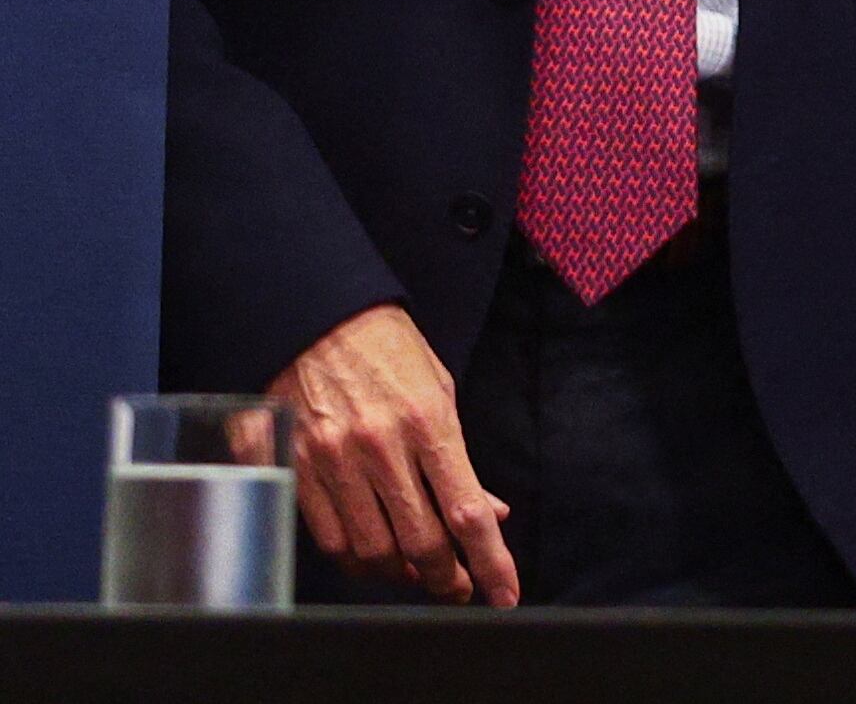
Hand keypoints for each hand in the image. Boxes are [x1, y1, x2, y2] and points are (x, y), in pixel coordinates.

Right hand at [269, 303, 516, 604]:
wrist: (314, 319)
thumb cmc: (388, 352)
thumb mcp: (439, 392)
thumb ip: (460, 459)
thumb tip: (489, 512)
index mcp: (427, 422)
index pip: (466, 512)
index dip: (490, 561)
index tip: (504, 593)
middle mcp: (380, 447)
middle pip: (420, 543)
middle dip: (447, 578)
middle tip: (459, 588)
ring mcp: (332, 462)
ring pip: (372, 550)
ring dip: (402, 575)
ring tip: (420, 575)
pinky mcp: (294, 471)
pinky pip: (329, 538)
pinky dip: (357, 560)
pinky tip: (375, 559)